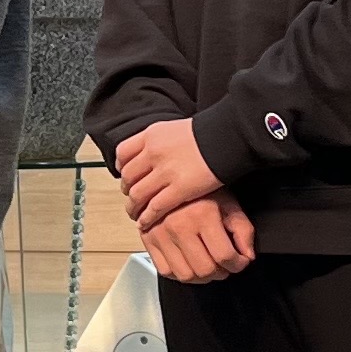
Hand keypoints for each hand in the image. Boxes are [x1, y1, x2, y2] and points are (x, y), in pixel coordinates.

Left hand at [110, 117, 223, 232]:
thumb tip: (152, 149)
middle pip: (129, 176)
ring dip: (133, 207)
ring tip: (135, 214)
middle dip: (127, 190)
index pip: (123, 153)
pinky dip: (147, 217)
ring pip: (138, 194)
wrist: (228, 137)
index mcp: (152, 136)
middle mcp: (153, 153)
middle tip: (131, 197)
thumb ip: (161, 139)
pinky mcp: (179, 189)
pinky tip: (145, 223)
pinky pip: (155, 208)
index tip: (125, 175)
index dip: (122, 168)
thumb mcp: (176, 128)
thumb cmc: (209, 133)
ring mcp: (165, 172)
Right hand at [142, 194, 255, 285]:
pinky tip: (189, 263)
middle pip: (205, 270)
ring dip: (201, 277)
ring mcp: (161, 234)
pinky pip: (165, 271)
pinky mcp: (148, 240)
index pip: (225, 255)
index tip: (241, 261)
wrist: (169, 179)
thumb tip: (247, 255)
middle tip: (226, 265)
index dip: (239, 264)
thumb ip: (243, 229)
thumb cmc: (201, 190)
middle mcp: (179, 226)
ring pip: (185, 275)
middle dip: (221, 272)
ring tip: (208, 265)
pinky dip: (180, 273)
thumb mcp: (228, 203)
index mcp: (202, 215)